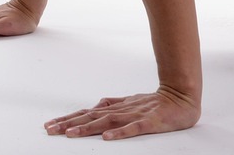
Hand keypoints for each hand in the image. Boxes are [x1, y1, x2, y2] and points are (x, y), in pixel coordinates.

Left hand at [44, 87, 200, 139]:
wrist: (183, 96)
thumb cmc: (157, 102)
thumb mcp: (131, 101)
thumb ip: (113, 104)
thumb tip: (96, 104)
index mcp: (117, 107)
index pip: (88, 113)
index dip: (69, 118)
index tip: (50, 125)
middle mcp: (122, 110)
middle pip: (92, 117)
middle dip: (70, 124)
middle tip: (50, 130)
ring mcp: (135, 115)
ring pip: (108, 122)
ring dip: (88, 127)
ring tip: (71, 134)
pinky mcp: (150, 122)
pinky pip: (134, 128)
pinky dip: (120, 133)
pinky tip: (108, 138)